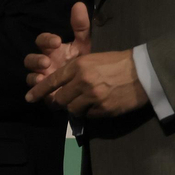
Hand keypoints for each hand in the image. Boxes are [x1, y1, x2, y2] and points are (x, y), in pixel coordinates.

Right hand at [24, 1, 92, 87]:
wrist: (93, 81)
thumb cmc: (84, 60)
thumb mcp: (84, 42)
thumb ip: (81, 26)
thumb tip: (78, 4)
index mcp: (51, 49)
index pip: (42, 41)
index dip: (46, 40)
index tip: (57, 41)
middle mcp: (44, 63)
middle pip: (30, 60)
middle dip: (36, 60)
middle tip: (47, 62)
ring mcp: (42, 78)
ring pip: (30, 77)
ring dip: (34, 76)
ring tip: (43, 77)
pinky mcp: (45, 92)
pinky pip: (37, 92)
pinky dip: (39, 90)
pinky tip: (47, 89)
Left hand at [26, 47, 147, 117]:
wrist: (145, 72)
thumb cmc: (119, 62)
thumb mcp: (93, 58)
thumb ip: (74, 70)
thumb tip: (59, 84)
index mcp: (79, 65)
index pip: (52, 81)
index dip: (39, 90)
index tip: (29, 98)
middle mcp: (82, 81)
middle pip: (59, 99)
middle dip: (59, 102)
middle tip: (64, 101)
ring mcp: (92, 96)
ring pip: (72, 109)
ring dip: (76, 108)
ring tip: (85, 103)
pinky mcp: (103, 109)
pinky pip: (88, 116)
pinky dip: (90, 113)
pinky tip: (98, 106)